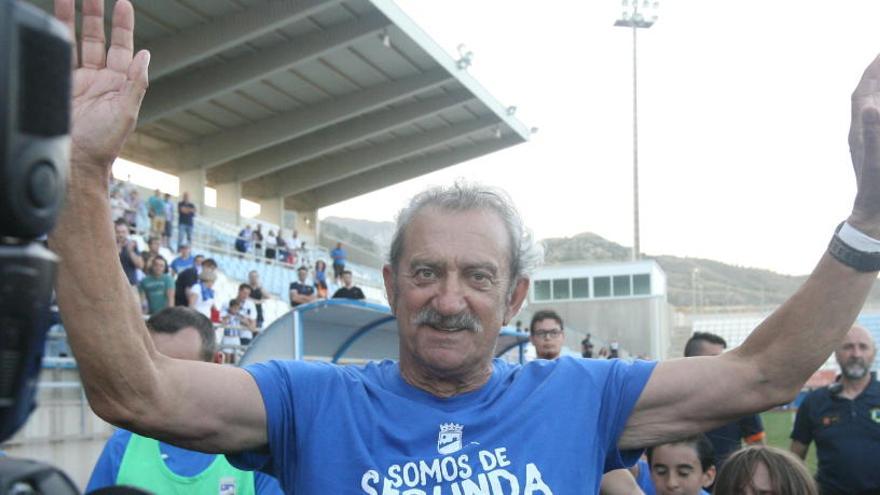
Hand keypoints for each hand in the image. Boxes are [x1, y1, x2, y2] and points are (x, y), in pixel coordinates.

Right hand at [54, 0, 148, 169]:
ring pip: (73, 42)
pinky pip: (57, 57)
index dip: (121, 25)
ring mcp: (76, 82)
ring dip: (69, 20)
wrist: (74, 161)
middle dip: (93, 14)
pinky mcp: (58, 86)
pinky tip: (51, 23)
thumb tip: (146, 55)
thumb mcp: (126, 113)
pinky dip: (54, 39)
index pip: (121, 46)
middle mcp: (97, 80)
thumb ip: (135, 83)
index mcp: (118, 84)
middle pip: (95, 38)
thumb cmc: (103, 144)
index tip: (121, 3)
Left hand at [848, 54, 879, 236]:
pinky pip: (875, 122)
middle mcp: (860, 132)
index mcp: (860, 130)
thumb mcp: (877, 159)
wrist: (876, 217)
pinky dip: (877, 111)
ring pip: (871, 107)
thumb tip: (870, 106)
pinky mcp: (873, 151)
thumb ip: (875, 132)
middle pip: (866, 95)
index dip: (874, 70)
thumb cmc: (878, 187)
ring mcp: (866, 141)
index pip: (864, 92)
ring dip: (878, 89)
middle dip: (877, 73)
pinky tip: (879, 109)